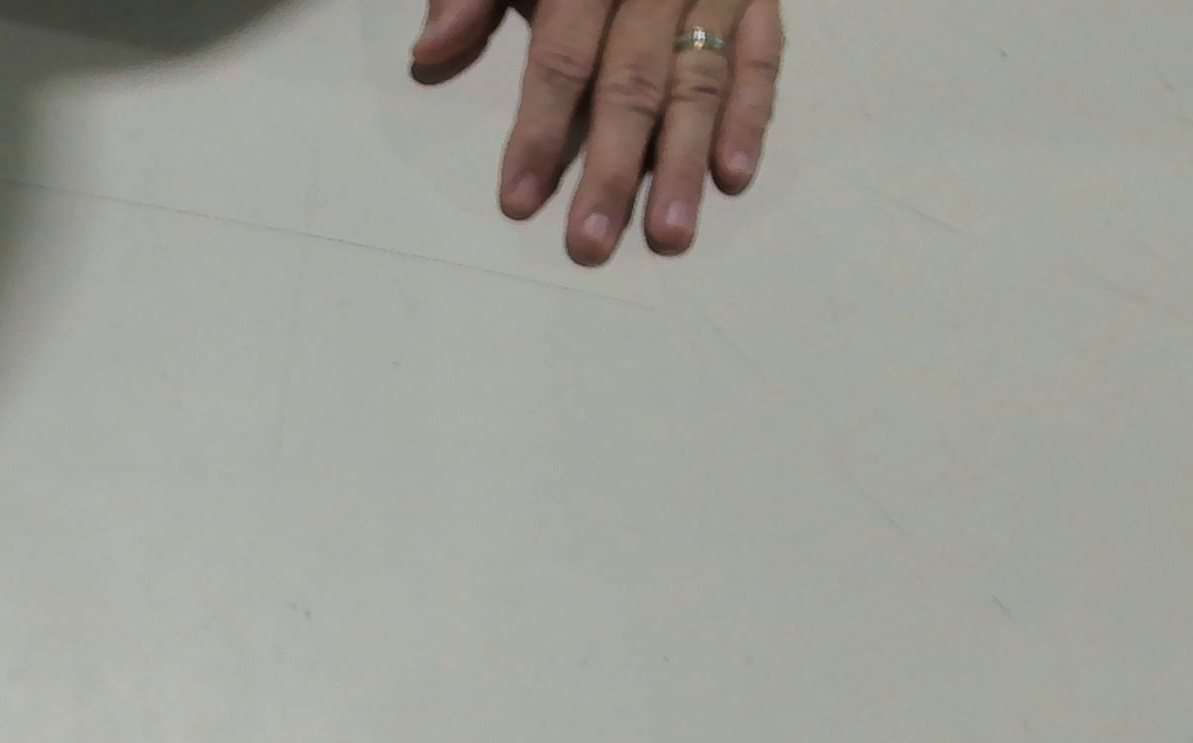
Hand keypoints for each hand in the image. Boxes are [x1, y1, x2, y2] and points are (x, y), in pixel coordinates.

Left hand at [411, 0, 781, 264]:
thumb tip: (429, 51)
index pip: (563, 54)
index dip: (540, 128)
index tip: (520, 199)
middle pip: (633, 81)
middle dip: (612, 168)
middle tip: (592, 242)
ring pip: (700, 78)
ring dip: (684, 160)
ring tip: (670, 233)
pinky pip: (762, 54)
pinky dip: (752, 113)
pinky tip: (733, 174)